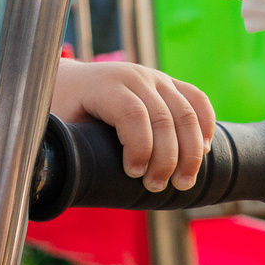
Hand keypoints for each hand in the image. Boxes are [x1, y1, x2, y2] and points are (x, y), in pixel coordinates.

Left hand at [52, 59, 216, 190]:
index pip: (133, 114)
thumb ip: (69, 148)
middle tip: (157, 188)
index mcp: (104, 85)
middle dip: (167, 159)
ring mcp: (155, 77)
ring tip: (183, 183)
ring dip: (191, 151)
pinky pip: (197, 100)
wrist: (69, 83)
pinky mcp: (169, 84)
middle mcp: (134, 76)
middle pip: (164, 118)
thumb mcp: (59, 128)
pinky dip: (205, 126)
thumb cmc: (62, 112)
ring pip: (186, 112)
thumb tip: (76, 180)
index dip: (139, 148)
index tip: (134, 175)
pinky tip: (204, 152)